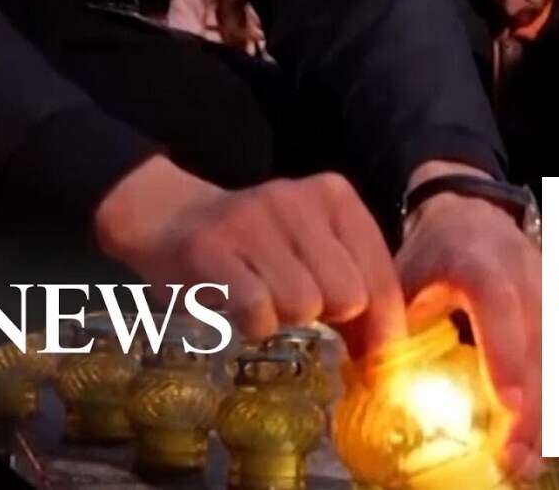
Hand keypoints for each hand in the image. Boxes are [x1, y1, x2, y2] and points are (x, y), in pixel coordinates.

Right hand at [94, 155, 406, 356]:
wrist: (171, 219)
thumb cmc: (257, 247)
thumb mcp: (313, 250)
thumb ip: (357, 291)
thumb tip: (387, 358)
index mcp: (333, 195)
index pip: (380, 272)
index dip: (386, 326)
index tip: (382, 363)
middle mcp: (296, 200)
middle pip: (348, 295)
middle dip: (330, 316)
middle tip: (302, 308)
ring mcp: (252, 221)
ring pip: (304, 305)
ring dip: (287, 318)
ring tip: (267, 299)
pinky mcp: (212, 250)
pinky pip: (259, 313)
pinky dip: (255, 325)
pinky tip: (243, 310)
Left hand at [396, 164, 541, 481]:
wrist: (474, 215)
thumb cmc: (435, 252)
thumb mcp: (403, 276)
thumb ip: (390, 324)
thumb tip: (372, 383)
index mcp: (481, 261)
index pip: (500, 305)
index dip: (506, 354)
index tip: (508, 403)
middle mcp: (529, 275)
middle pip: (543, 344)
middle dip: (534, 407)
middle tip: (515, 458)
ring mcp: (556, 295)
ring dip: (550, 415)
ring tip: (525, 462)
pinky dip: (558, 405)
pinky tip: (540, 442)